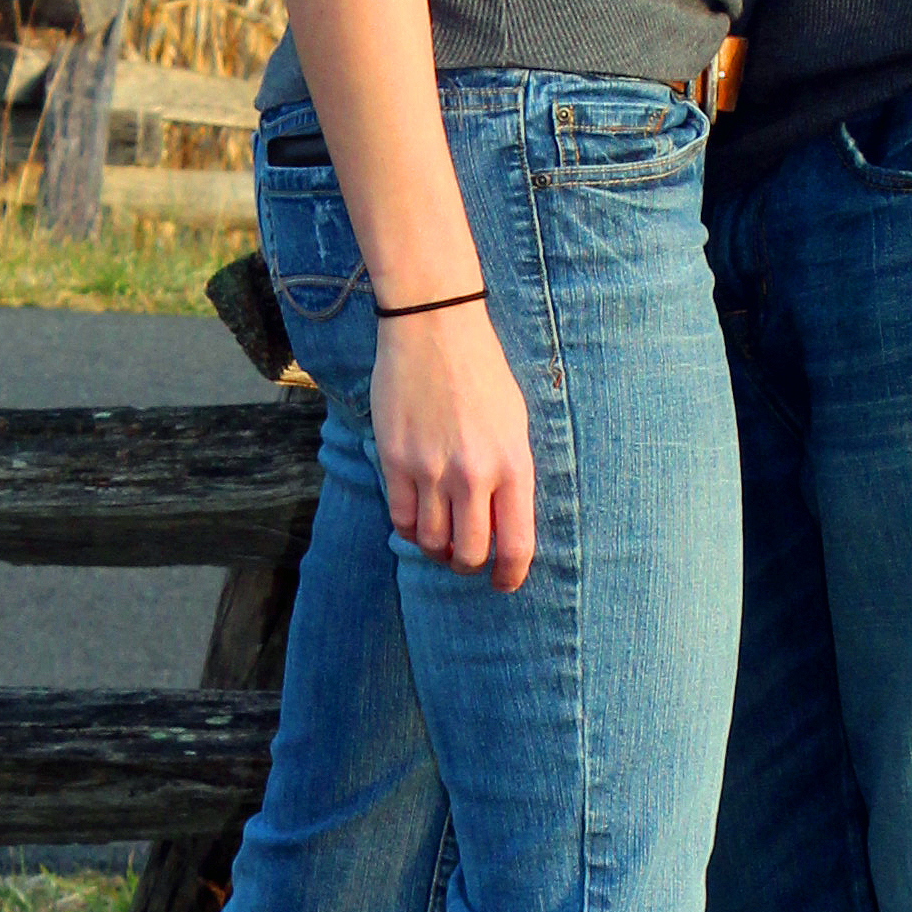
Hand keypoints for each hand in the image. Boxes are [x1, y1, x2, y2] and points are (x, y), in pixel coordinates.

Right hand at [370, 302, 536, 587]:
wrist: (435, 328)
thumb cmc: (483, 373)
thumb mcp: (515, 424)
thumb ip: (512, 476)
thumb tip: (503, 526)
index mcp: (514, 464)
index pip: (516, 545)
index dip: (510, 576)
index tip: (503, 583)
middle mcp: (474, 474)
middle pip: (469, 553)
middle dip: (468, 565)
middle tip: (466, 559)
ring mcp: (431, 469)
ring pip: (430, 542)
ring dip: (436, 550)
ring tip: (440, 538)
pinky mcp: (395, 459)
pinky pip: (400, 518)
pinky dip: (408, 529)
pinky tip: (416, 519)